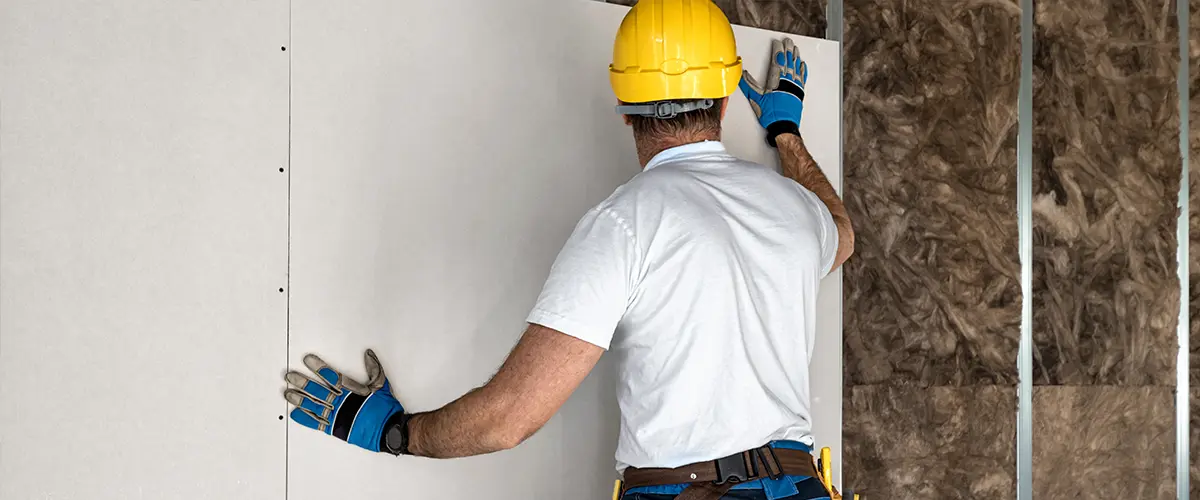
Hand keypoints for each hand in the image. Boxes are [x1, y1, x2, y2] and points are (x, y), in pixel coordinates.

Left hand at [284, 349, 404, 452]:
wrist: (388, 430)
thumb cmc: (385, 409)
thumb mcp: (382, 385)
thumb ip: (374, 369)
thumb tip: (368, 355)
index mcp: (352, 391)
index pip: (331, 376)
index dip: (319, 367)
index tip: (308, 360)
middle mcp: (342, 403)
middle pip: (318, 390)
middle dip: (303, 382)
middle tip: (290, 376)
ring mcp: (337, 416)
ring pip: (314, 406)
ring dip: (300, 399)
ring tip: (288, 393)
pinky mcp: (336, 428)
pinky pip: (317, 423)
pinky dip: (306, 418)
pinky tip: (296, 413)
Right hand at [739, 37, 807, 146]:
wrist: (784, 125)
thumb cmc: (771, 114)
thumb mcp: (756, 99)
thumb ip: (748, 85)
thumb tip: (743, 75)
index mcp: (776, 80)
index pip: (777, 60)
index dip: (777, 50)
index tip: (777, 43)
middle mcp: (787, 81)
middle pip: (788, 61)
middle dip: (788, 49)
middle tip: (788, 41)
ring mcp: (794, 86)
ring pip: (796, 67)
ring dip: (795, 57)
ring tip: (795, 49)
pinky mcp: (799, 92)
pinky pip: (802, 77)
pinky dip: (802, 70)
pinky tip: (802, 65)